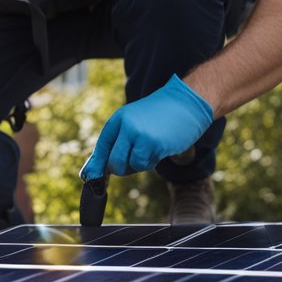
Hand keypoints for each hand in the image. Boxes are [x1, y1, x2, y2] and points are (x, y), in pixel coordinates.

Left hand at [80, 74, 213, 180]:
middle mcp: (126, 126)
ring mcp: (139, 135)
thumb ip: (119, 141)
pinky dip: (150, 162)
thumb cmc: (161, 115)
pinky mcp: (153, 144)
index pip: (101, 147)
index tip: (94, 178)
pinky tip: (159, 149)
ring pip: (128, 166)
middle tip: (132, 161)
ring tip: (151, 147)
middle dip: (121, 168)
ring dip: (139, 164)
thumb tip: (97, 169)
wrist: (186, 104)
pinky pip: (143, 164)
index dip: (98, 165)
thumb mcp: (135, 121)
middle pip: (113, 162)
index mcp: (119, 118)